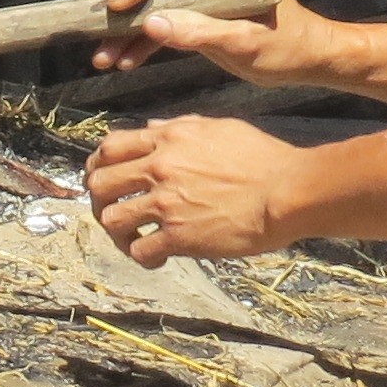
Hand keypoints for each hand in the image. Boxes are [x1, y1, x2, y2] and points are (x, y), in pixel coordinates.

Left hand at [84, 115, 304, 263]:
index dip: (98, 165)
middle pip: (100, 183)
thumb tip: (150, 128)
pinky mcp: (180, 236)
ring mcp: (167, 203)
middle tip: (114, 212)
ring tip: (134, 238)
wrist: (287, 190)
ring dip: (118, 232)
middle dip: (100, 200)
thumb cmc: (263, 158)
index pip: (110, 147)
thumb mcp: (219, 128)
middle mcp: (159, 168)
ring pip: (111, 219)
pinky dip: (143, 257)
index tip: (104, 178)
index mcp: (167, 139)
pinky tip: (158, 258)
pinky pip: (140, 251)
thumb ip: (179, 127)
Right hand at [93, 0, 316, 82]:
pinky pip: (160, 19)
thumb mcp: (247, 44)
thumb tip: (151, 25)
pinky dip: (141, 39)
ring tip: (103, 59)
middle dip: (122, 7)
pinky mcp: (196, 8)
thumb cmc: (288, 47)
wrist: (309, 59)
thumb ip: (200, 33)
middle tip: (98, 35)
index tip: (113, 6)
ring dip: (125, 28)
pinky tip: (124, 61)